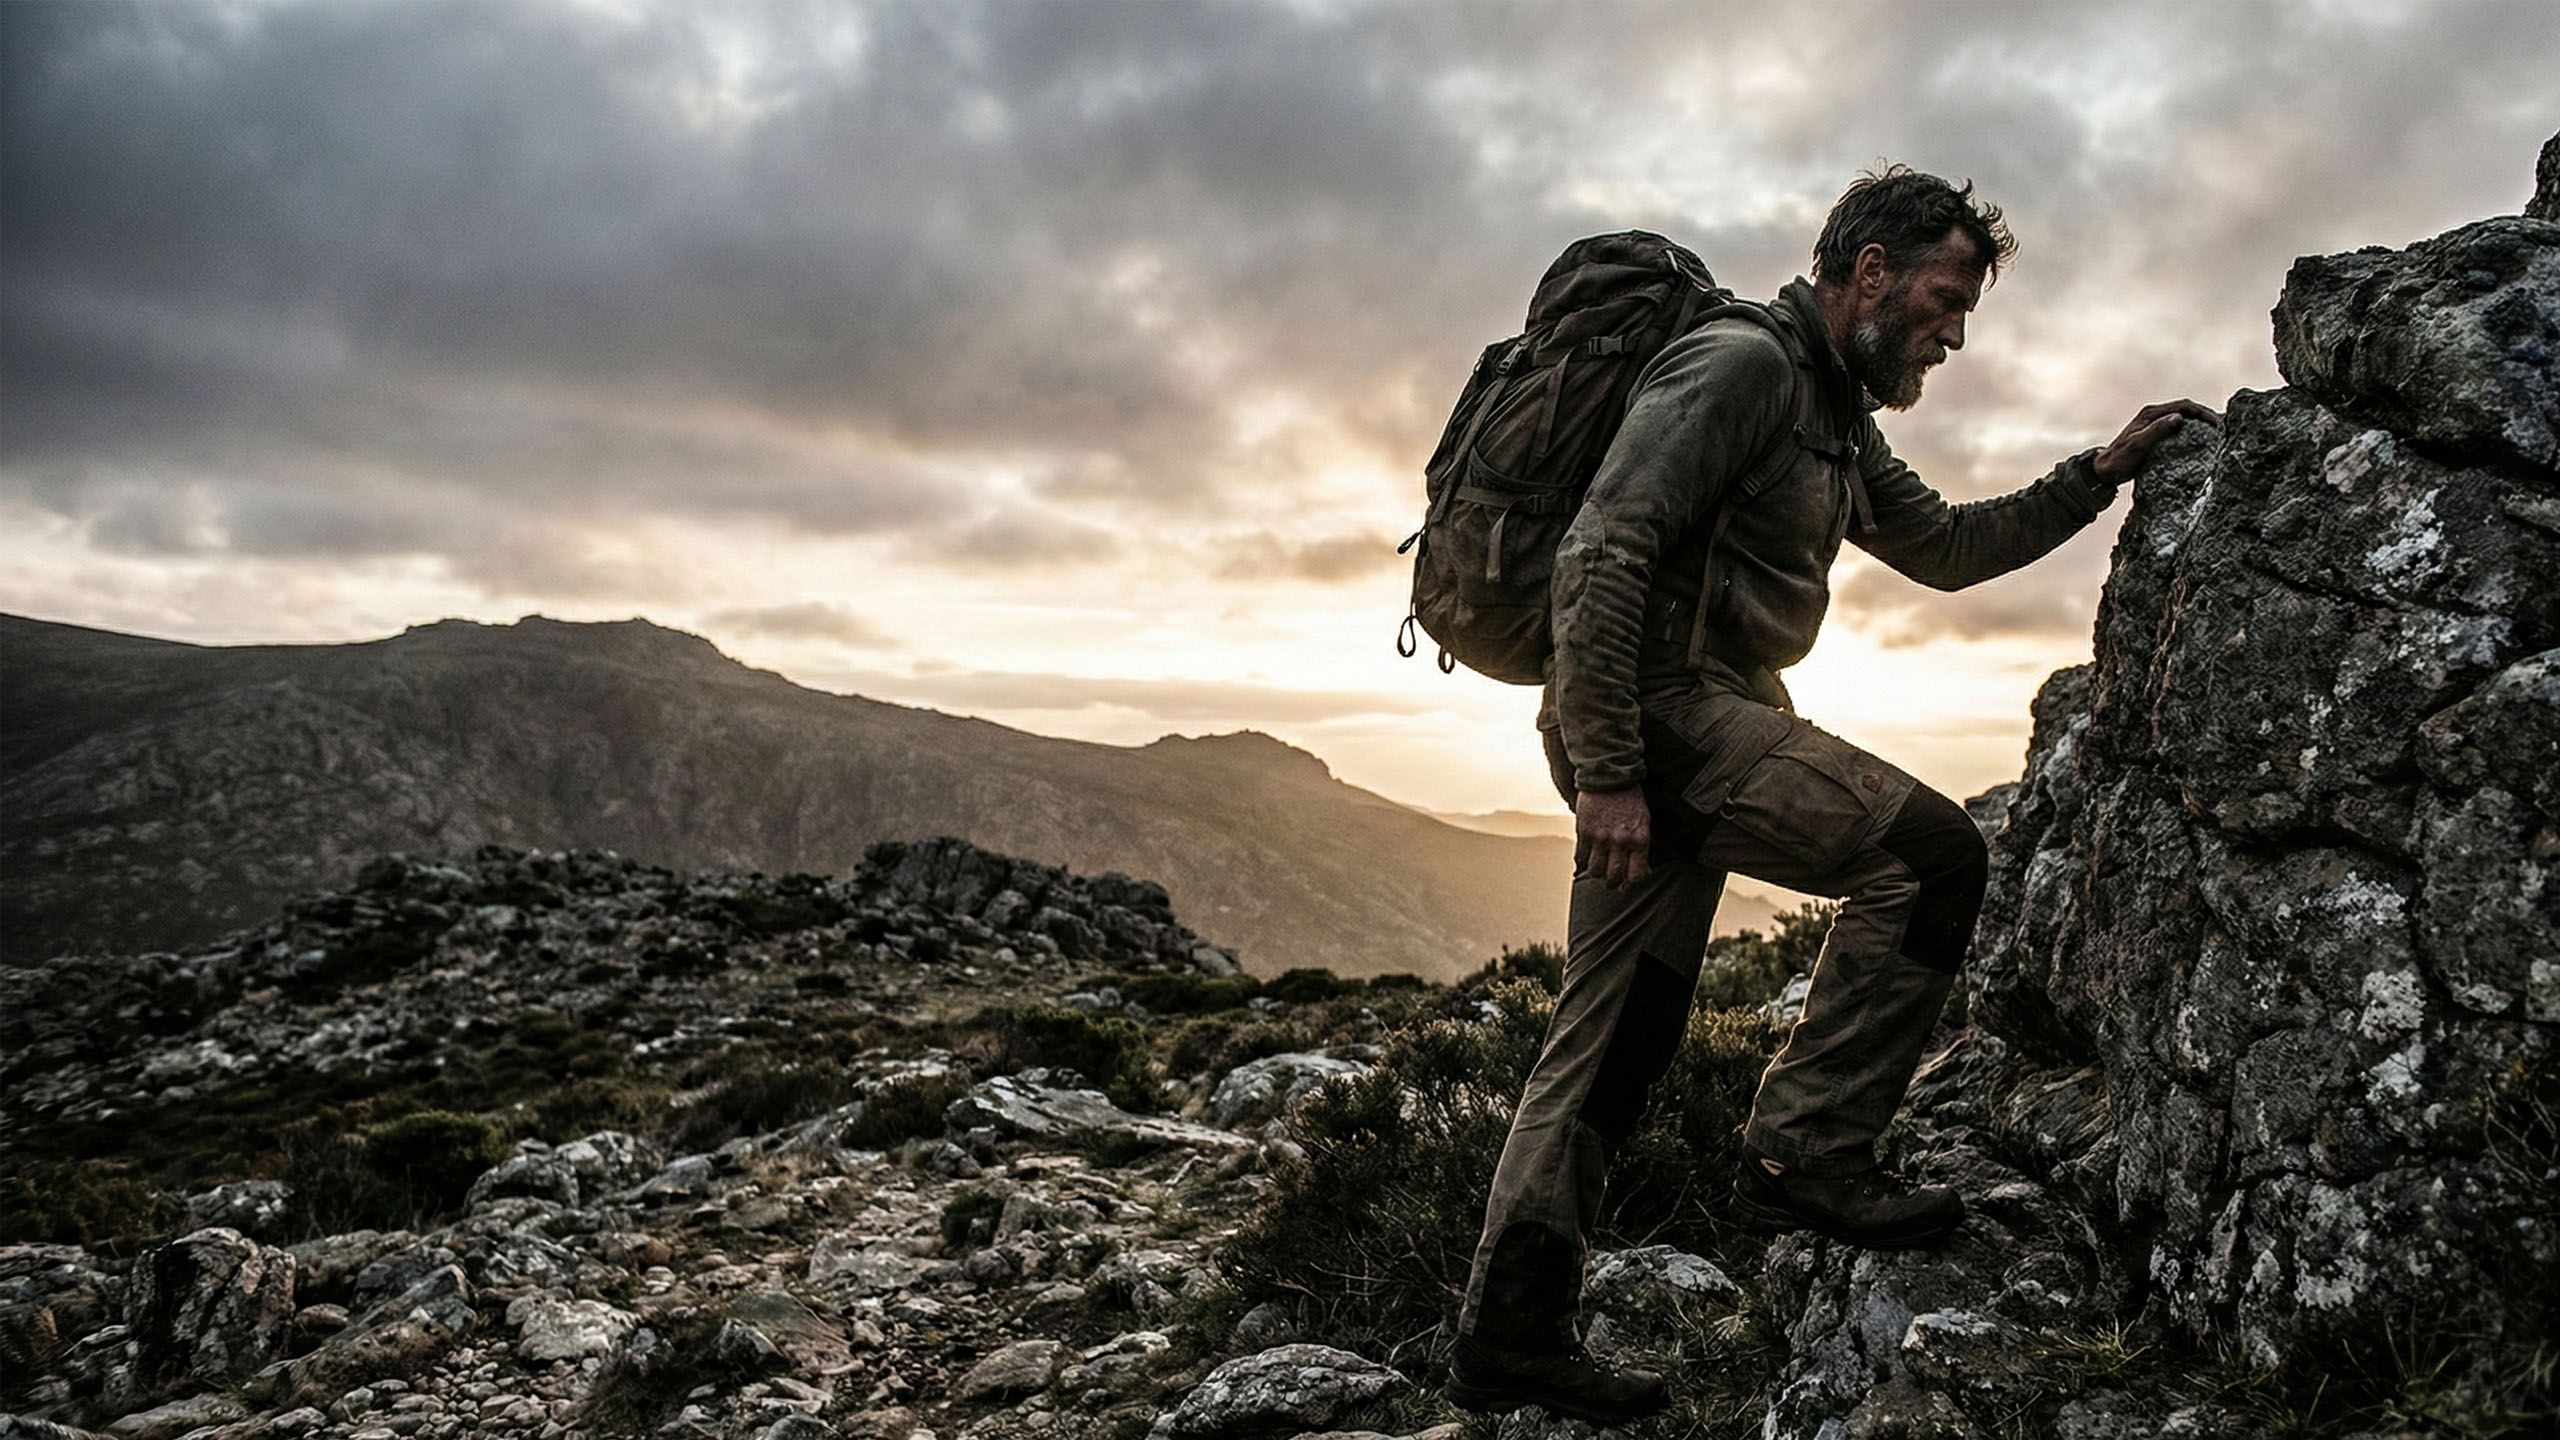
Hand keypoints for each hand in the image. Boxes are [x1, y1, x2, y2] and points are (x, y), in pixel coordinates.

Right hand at [1575, 786, 1651, 889]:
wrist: (1608, 777)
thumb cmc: (1629, 799)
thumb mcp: (1643, 822)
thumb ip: (1640, 846)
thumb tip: (1642, 870)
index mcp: (1640, 839)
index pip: (1636, 875)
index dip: (1630, 884)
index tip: (1625, 884)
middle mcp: (1620, 840)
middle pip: (1614, 877)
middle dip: (1611, 882)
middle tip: (1609, 879)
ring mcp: (1600, 837)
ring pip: (1595, 871)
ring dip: (1596, 873)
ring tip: (1597, 867)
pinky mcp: (1584, 832)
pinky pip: (1580, 857)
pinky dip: (1582, 862)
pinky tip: (1586, 857)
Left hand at [2094, 399, 2220, 485]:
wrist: (2104, 471)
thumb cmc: (2119, 459)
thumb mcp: (2138, 445)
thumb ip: (2157, 431)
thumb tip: (2179, 418)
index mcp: (2151, 414)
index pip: (2184, 406)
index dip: (2203, 412)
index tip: (2218, 423)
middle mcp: (2154, 416)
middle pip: (2187, 410)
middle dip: (2207, 416)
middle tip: (2224, 427)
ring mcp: (2155, 425)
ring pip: (2184, 419)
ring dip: (2201, 424)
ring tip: (2218, 434)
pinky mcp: (2156, 436)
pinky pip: (2179, 430)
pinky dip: (2192, 433)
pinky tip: (2202, 443)